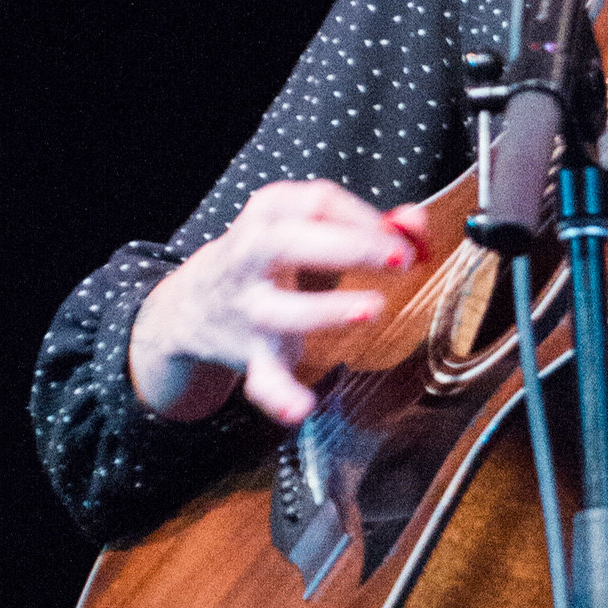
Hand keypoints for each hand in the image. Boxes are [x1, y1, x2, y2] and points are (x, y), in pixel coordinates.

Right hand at [128, 182, 430, 429]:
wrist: (191, 305)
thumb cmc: (268, 260)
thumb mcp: (307, 228)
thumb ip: (368, 223)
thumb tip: (415, 225)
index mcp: (270, 215)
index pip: (318, 202)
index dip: (367, 217)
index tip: (406, 237)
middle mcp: (251, 257)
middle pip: (291, 242)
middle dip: (348, 247)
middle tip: (399, 258)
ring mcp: (248, 307)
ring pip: (279, 310)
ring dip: (326, 311)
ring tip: (371, 309)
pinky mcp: (249, 353)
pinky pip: (260, 377)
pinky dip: (279, 394)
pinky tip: (302, 406)